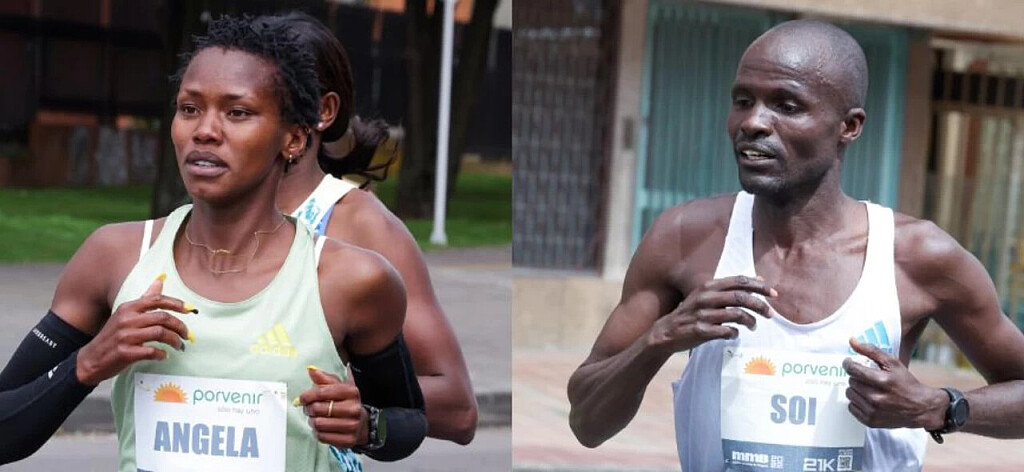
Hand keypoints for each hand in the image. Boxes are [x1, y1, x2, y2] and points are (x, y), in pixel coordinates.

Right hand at [76, 274, 191, 385]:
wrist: (91, 359)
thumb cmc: (112, 336)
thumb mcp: (125, 314)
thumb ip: (144, 299)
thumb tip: (160, 280)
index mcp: (128, 308)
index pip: (157, 300)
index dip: (176, 304)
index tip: (189, 310)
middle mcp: (126, 319)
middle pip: (163, 317)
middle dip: (179, 326)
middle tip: (186, 334)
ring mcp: (125, 336)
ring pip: (160, 333)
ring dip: (174, 341)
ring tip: (178, 345)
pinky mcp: (125, 352)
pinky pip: (152, 351)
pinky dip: (161, 354)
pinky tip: (163, 355)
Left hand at [297, 366, 368, 447]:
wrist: (362, 424)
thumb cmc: (347, 404)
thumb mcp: (339, 387)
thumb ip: (324, 379)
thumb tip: (311, 370)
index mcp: (351, 391)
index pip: (322, 392)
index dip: (307, 395)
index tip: (302, 398)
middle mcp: (354, 408)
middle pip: (318, 408)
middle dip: (309, 409)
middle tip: (309, 409)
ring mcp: (352, 425)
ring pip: (319, 424)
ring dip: (312, 421)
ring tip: (316, 419)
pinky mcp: (348, 440)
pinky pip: (323, 437)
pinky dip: (318, 433)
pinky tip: (322, 428)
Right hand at [646, 275, 776, 354]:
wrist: (666, 331)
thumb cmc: (691, 312)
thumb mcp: (707, 295)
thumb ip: (730, 288)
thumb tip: (758, 279)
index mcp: (708, 286)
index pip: (739, 282)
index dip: (758, 286)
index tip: (773, 294)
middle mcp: (705, 297)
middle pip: (741, 298)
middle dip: (760, 305)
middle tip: (770, 314)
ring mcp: (703, 314)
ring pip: (736, 315)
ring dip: (750, 321)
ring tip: (753, 326)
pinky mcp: (701, 330)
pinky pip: (727, 331)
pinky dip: (735, 333)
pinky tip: (735, 334)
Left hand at [843, 338, 947, 429]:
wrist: (921, 408)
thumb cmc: (906, 383)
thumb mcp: (893, 362)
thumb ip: (871, 350)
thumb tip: (852, 341)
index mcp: (883, 381)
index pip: (853, 370)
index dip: (849, 364)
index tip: (850, 363)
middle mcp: (876, 398)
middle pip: (851, 382)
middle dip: (856, 377)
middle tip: (867, 378)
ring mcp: (873, 412)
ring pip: (850, 394)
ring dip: (856, 389)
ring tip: (869, 389)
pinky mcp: (870, 422)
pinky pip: (851, 408)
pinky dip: (857, 402)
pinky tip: (868, 400)